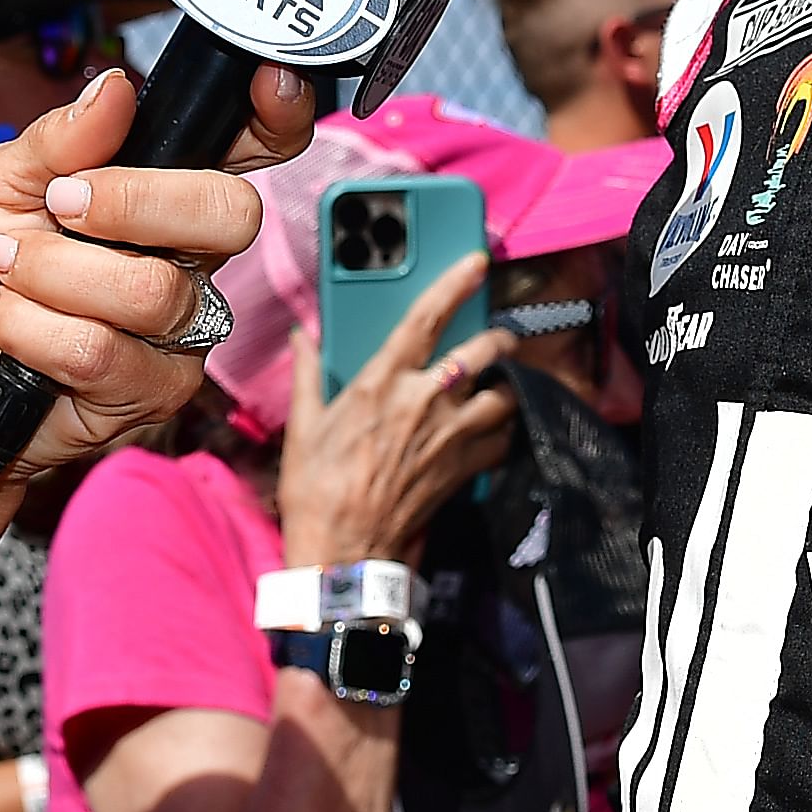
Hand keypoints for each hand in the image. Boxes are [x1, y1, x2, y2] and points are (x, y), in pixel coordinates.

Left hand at [0, 65, 302, 488]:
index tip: (266, 87)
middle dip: (133, 201)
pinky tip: (4, 322)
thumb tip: (116, 89)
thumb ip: (58, 140)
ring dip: (50, 275)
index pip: (251, 150)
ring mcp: (175, 331)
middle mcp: (185, 259)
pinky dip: (31, 329)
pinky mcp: (147, 394)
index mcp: (161, 195)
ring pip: (150, 290)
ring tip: (3, 273)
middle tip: (59, 206)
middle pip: (229, 214)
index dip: (275, 116)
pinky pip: (102, 351)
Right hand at [275, 254, 517, 572]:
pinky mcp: (464, 469)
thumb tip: (303, 337)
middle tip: (498, 336)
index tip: (476, 261)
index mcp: (382, 382)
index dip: (455, 283)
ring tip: (502, 382)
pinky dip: (505, 430)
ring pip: (504, 394)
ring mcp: (451, 436)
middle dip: (498, 338)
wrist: (345, 550)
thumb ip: (309, 374)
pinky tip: (495, 429)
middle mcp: (424, 401)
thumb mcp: (304, 426)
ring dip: (508, 384)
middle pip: (484, 351)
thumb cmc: (317, 489)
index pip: (427, 318)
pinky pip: (502, 440)